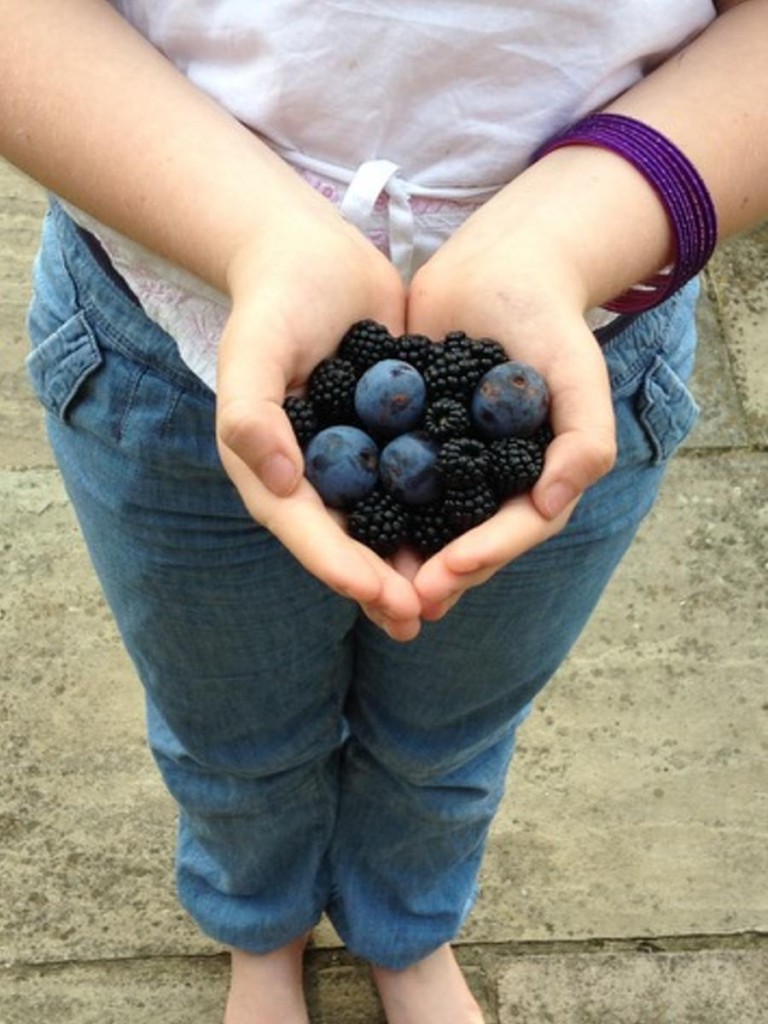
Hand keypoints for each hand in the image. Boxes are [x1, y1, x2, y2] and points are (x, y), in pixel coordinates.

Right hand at [216, 197, 421, 639]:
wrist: (311, 256)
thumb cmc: (273, 302)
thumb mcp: (252, 352)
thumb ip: (251, 416)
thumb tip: (281, 484)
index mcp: (271, 469)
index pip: (307, 532)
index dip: (345, 571)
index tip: (385, 600)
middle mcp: (311, 476)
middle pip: (347, 543)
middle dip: (383, 586)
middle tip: (423, 620)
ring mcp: (352, 459)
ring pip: (385, 524)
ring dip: (414, 563)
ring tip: (450, 599)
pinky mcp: (389, 435)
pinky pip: (413, 482)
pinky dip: (438, 510)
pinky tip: (474, 532)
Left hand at [405, 199, 616, 617]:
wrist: (499, 265)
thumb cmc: (549, 318)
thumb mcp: (579, 372)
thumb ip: (583, 438)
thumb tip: (555, 504)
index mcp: (537, 476)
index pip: (514, 528)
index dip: (483, 555)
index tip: (446, 573)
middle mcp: (492, 479)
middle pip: (465, 538)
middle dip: (436, 573)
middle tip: (401, 603)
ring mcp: (449, 460)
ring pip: (423, 519)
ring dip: (397, 556)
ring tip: (365, 586)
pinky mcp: (410, 435)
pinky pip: (388, 477)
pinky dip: (367, 501)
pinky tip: (336, 521)